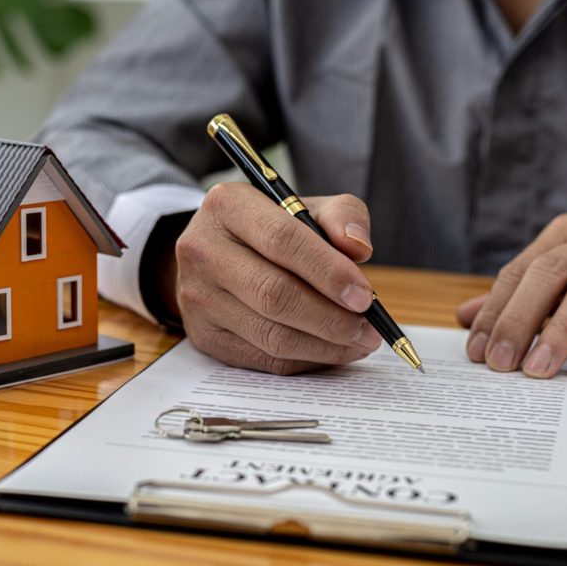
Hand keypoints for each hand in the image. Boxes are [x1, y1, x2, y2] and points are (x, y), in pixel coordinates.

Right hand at [174, 182, 382, 373]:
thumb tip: (358, 249)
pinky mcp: (204, 336)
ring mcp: (198, 297)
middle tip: (368, 328)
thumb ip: (341, 216)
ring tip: (358, 342)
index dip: (328, 271)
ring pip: (271, 334)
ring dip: (324, 346)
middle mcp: (202, 250)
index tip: (364, 296)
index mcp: (228, 205)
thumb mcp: (306, 207)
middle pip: (274, 294)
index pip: (282, 239)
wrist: (216, 254)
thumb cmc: (270, 229)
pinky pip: (264, 358)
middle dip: (331, 318)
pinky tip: (331, 351)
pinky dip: (306, 360)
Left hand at [457, 203, 566, 378]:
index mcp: (566, 234)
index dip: (494, 311)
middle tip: (498, 363)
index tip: (475, 350)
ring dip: (559, 332)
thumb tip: (465, 317)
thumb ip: (522, 292)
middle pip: (549, 276)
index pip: (520, 271)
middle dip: (518, 321)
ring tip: (537, 370)